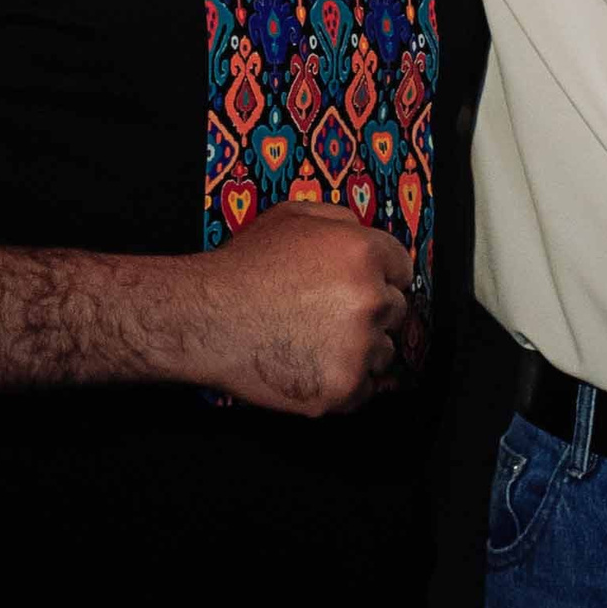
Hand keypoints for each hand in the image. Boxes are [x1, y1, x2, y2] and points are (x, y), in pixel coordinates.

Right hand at [182, 206, 416, 415]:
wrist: (204, 319)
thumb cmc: (242, 267)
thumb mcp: (290, 217)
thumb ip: (339, 219)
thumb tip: (365, 233)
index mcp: (363, 253)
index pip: (402, 269)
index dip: (380, 277)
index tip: (359, 288)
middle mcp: (370, 299)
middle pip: (394, 311)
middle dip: (368, 313)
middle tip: (327, 316)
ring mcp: (358, 347)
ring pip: (382, 352)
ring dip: (360, 350)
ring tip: (314, 342)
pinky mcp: (342, 387)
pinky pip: (364, 390)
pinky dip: (344, 383)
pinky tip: (312, 367)